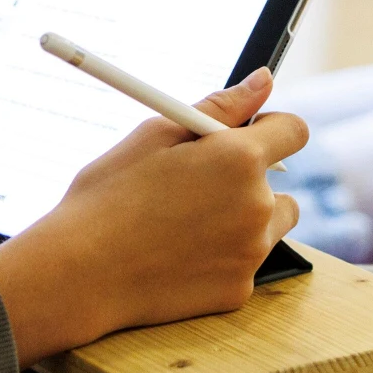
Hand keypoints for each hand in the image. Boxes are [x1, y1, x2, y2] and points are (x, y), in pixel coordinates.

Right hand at [0, 72, 308, 364]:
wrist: (79, 273)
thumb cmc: (108, 197)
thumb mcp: (155, 135)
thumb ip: (219, 107)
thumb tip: (263, 81)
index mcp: (240, 160)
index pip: (293, 130)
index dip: (271, 127)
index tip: (245, 134)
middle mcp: (257, 207)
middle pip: (280, 186)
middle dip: (247, 182)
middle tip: (195, 187)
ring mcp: (251, 254)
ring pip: (268, 226)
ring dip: (242, 220)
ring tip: (184, 223)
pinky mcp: (239, 291)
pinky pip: (244, 263)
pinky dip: (222, 257)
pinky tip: (177, 255)